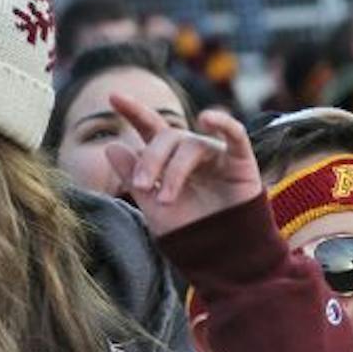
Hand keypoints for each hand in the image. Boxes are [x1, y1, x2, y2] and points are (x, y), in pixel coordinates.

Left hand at [103, 96, 258, 236]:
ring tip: (166, 200)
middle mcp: (191, 151)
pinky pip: (235, 135)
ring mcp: (216, 154)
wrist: (218, 256)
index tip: (113, 96)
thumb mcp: (151, 206)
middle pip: (167, 136)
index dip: (133, 111)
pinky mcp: (241, 161)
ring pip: (190, 145)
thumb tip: (111, 145)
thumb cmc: (186, 231)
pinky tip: (208, 119)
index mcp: (168, 158)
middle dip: (150, 160)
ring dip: (173, 171)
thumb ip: (132, 176)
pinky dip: (223, 124)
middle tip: (142, 187)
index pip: (149, 128)